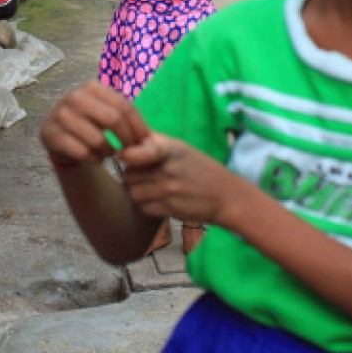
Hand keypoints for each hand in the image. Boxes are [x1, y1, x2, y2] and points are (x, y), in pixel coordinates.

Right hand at [40, 81, 150, 168]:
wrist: (58, 134)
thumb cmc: (90, 123)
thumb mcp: (106, 112)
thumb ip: (125, 117)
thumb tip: (148, 139)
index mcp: (91, 87)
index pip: (124, 106)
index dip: (138, 127)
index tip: (146, 142)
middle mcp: (74, 97)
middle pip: (113, 120)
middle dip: (127, 140)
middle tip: (131, 152)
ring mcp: (60, 115)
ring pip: (97, 140)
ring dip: (109, 152)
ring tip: (110, 153)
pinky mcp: (50, 134)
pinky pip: (82, 153)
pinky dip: (94, 160)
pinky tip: (95, 158)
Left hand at [118, 132, 235, 224]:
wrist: (227, 195)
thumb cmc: (199, 168)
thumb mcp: (180, 148)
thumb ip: (153, 144)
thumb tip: (124, 144)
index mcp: (170, 149)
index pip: (137, 152)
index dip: (127, 155)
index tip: (126, 156)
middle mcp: (168, 169)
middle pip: (129, 174)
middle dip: (133, 175)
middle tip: (145, 175)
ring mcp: (168, 190)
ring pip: (133, 192)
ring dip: (139, 192)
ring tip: (153, 189)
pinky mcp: (170, 209)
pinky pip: (144, 208)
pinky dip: (147, 206)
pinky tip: (159, 200)